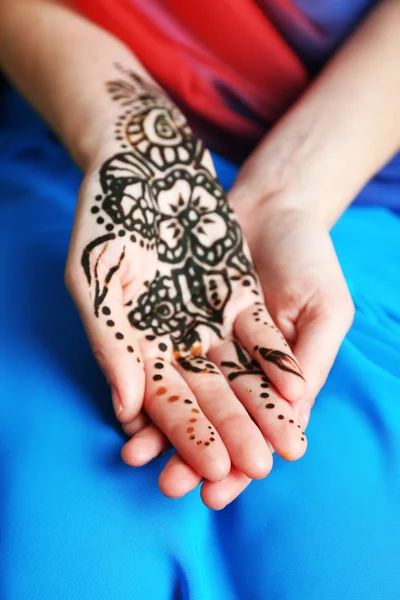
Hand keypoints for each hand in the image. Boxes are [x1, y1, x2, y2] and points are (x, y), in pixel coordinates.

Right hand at [65, 66, 307, 494]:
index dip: (187, 434)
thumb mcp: (95, 281)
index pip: (164, 400)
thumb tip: (126, 406)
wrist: (142, 163)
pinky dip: (275, 358)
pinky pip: (257, 332)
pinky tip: (297, 387)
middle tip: (256, 470)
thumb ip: (111, 344)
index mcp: (135, 345)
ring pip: (238, 371)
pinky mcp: (235, 292)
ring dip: (261, 405)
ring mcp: (206, 316)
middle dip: (232, 431)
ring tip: (286, 442)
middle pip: (207, 394)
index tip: (212, 468)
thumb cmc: (106, 221)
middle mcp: (173, 338)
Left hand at [120, 201, 353, 508]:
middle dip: (191, 453)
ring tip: (136, 457)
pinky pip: (158, 355)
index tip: (218, 491)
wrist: (274, 207)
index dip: (238, 461)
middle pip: (212, 420)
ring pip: (181, 394)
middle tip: (170, 486)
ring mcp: (205, 345)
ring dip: (160, 427)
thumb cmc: (311, 260)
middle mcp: (236, 368)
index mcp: (277, 377)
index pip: (255, 430)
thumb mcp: (324, 310)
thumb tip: (294, 415)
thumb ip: (309, 361)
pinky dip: (144, 381)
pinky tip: (127, 406)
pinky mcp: (178, 320)